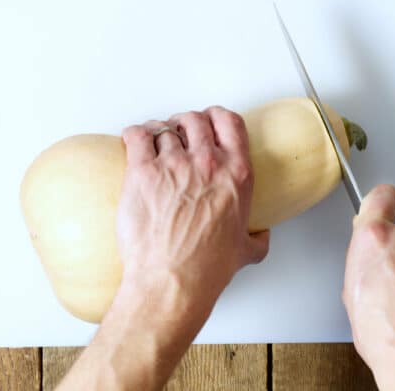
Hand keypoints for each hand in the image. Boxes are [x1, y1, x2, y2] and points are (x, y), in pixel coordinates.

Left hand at [117, 106, 269, 310]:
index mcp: (236, 175)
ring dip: (160, 131)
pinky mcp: (143, 173)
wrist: (172, 279)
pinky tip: (134, 140)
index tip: (210, 119)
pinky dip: (135, 134)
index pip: (230, 123)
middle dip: (185, 122)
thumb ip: (257, 239)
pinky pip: (138, 137)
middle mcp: (207, 163)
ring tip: (154, 141)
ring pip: (165, 128)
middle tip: (179, 131)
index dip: (217, 116)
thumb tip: (260, 237)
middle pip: (195, 120)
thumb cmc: (206, 267)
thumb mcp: (246, 251)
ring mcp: (174, 165)